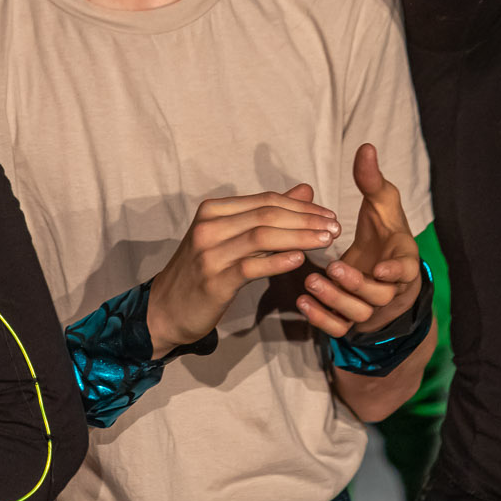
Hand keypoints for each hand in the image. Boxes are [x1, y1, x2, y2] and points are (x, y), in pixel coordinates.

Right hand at [145, 188, 339, 352]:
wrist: (164, 310)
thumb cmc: (202, 271)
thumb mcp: (231, 236)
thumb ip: (267, 214)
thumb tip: (306, 190)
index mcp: (213, 210)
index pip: (266, 200)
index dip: (301, 206)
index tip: (329, 215)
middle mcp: (209, 226)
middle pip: (267, 214)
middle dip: (306, 220)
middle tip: (335, 227)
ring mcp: (209, 253)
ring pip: (262, 237)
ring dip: (300, 237)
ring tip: (327, 242)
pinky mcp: (213, 280)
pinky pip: (251, 266)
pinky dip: (277, 261)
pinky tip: (300, 260)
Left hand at [294, 144, 422, 338]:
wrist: (382, 268)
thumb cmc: (384, 233)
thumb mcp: (382, 204)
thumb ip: (372, 181)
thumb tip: (365, 147)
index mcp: (402, 259)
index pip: (407, 270)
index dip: (397, 272)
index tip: (381, 267)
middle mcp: (390, 288)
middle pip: (379, 297)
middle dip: (356, 285)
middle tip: (333, 269)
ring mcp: (371, 307)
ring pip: (358, 315)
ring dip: (335, 300)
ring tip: (310, 282)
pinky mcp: (351, 319)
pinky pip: (339, 328)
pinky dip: (322, 319)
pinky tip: (302, 302)